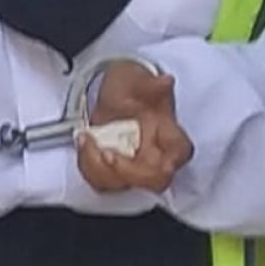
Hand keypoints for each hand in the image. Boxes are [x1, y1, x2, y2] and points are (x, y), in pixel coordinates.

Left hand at [76, 62, 192, 194]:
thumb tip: (166, 81)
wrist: (112, 92)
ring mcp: (134, 166)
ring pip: (123, 185)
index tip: (145, 153)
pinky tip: (84, 143)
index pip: (180, 152)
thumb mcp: (137, 80)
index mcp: (167, 132)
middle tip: (105, 152)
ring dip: (99, 168)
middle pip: (154, 180)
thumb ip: (151, 84)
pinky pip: (101, 181)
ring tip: (86, 140)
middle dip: (126, 172)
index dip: (170, 161)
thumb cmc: (130, 87)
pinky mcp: (114, 172)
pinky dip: (88, 165)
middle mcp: (155, 154)